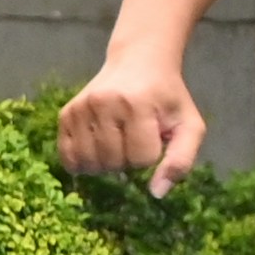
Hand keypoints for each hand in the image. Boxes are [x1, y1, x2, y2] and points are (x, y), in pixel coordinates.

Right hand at [58, 51, 208, 194]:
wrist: (139, 61)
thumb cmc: (167, 97)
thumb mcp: (188, 124)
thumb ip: (181, 160)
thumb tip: (156, 193)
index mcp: (137, 104)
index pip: (142, 159)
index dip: (151, 155)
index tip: (154, 135)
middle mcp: (104, 103)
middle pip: (114, 163)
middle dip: (128, 160)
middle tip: (134, 138)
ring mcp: (81, 108)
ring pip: (90, 164)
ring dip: (106, 164)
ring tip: (117, 142)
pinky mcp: (66, 113)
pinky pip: (67, 157)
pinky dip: (82, 163)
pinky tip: (96, 149)